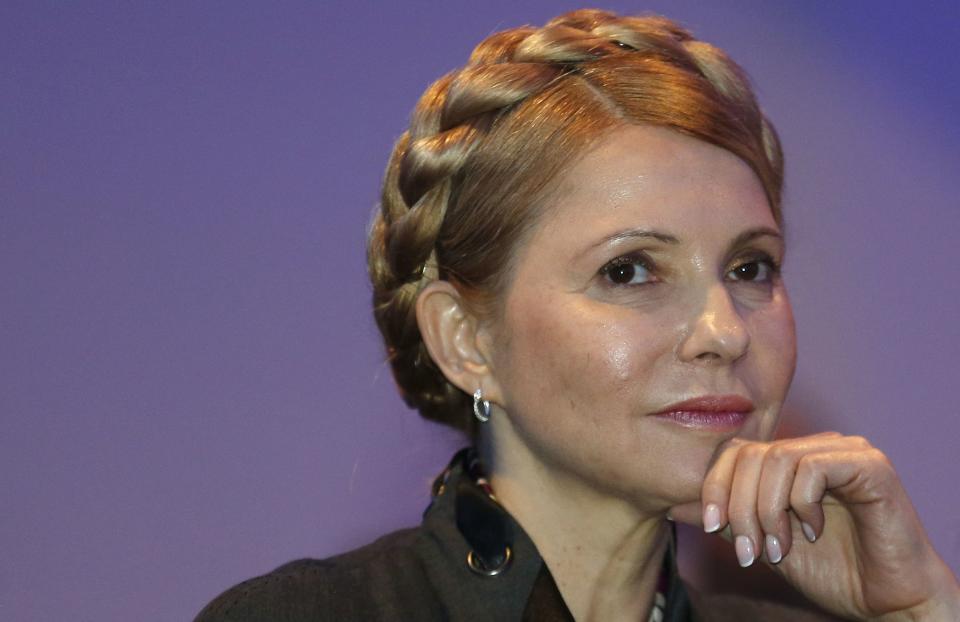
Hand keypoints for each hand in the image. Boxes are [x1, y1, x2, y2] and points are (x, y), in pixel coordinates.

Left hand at [668, 432, 959, 619]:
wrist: (886, 600)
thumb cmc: (830, 570)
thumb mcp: (762, 542)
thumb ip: (726, 518)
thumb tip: (673, 502)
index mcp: (789, 460)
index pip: (733, 452)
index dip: (714, 487)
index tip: (712, 528)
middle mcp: (814, 447)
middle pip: (749, 455)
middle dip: (739, 508)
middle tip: (750, 551)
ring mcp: (844, 451)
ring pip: (775, 459)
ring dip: (766, 512)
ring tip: (778, 548)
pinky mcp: (869, 465)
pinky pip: (813, 468)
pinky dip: (801, 505)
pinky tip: (812, 532)